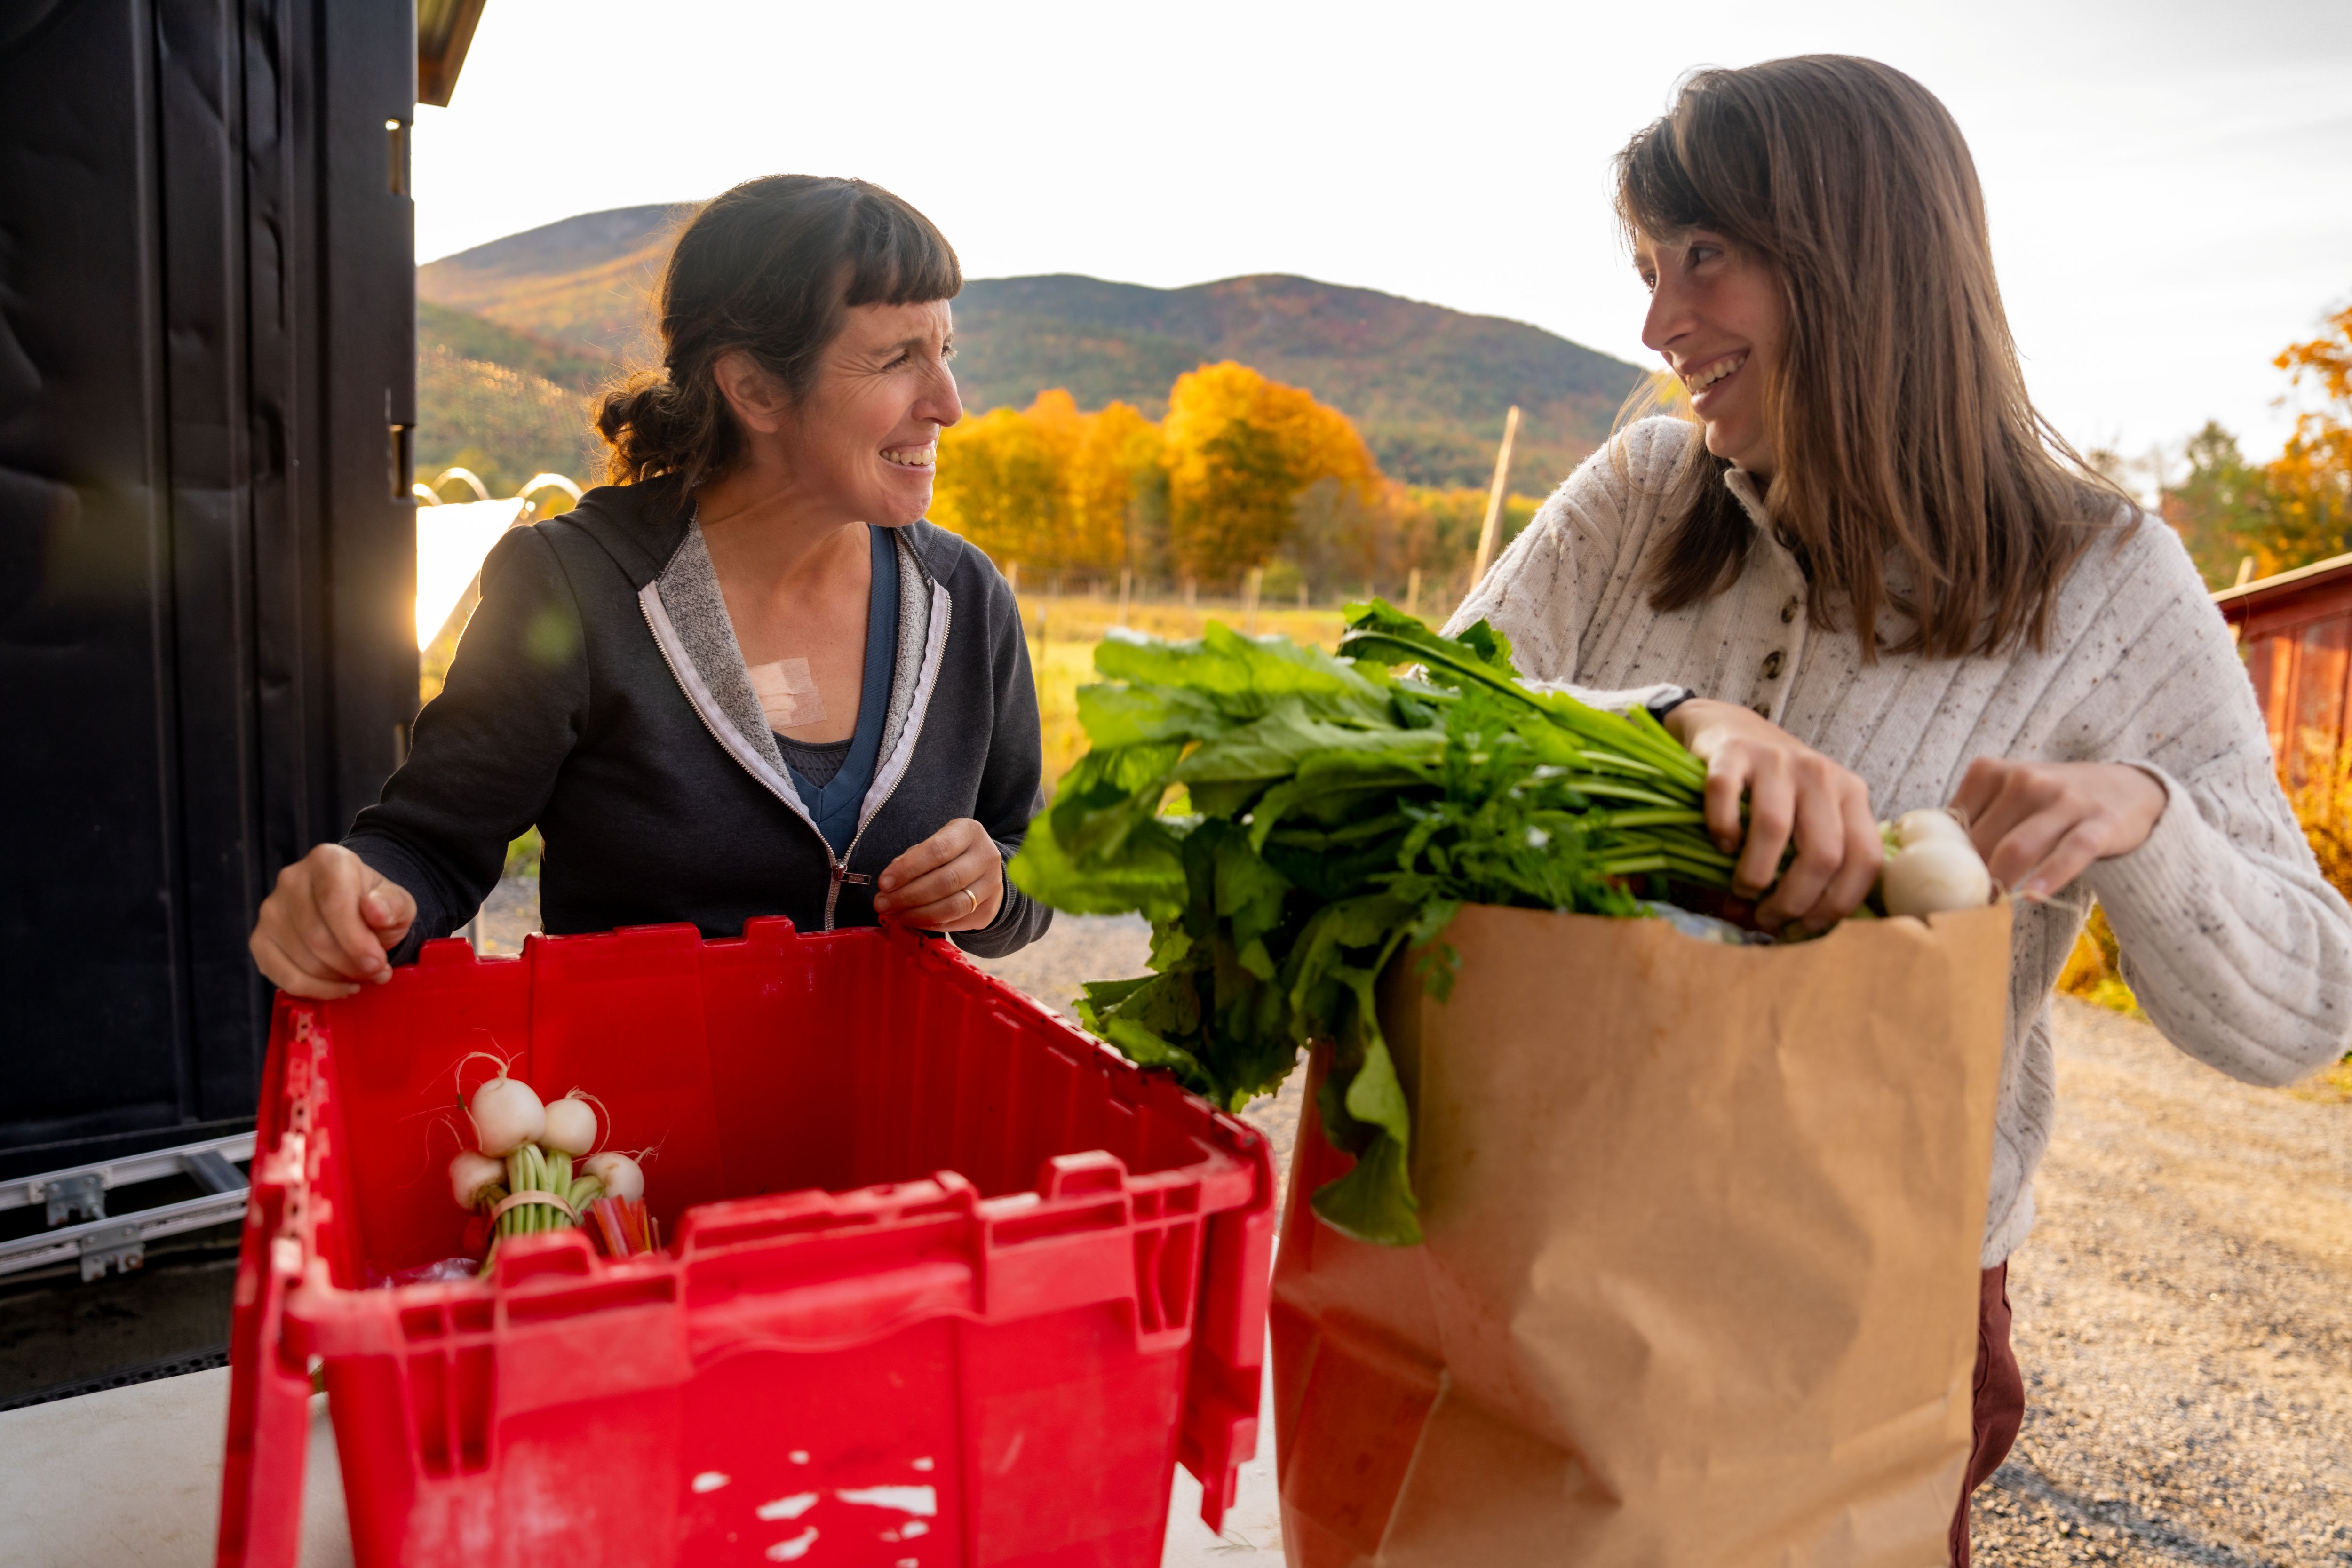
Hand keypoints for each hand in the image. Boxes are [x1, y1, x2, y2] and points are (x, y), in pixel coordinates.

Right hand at [248, 844, 416, 997]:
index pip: (334, 901)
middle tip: (377, 972)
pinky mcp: (260, 939)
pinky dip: (316, 989)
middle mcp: (292, 879)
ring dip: (338, 978)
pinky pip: (283, 976)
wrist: (354, 908)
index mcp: (328, 860)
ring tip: (363, 975)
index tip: (378, 962)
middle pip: (317, 935)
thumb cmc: (376, 905)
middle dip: (352, 964)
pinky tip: (340, 987)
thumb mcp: (397, 902)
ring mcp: (271, 910)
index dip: (356, 939)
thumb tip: (376, 911)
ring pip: (302, 959)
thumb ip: (393, 906)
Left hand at [873, 817, 1004, 931]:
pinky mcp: (988, 910)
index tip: (883, 883)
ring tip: (893, 915)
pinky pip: (955, 921)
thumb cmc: (950, 855)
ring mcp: (991, 886)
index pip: (938, 850)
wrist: (985, 871)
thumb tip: (890, 884)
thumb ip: (913, 858)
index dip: (908, 868)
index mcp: (969, 832)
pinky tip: (910, 921)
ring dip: (917, 914)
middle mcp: (986, 857)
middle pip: (945, 881)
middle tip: (882, 904)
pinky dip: (929, 923)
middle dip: (908, 895)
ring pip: (952, 906)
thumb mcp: (935, 843)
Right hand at [1665, 698, 1881, 932]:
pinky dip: (1722, 828)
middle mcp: (1821, 774)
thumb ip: (1806, 867)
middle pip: (1824, 853)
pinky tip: (1721, 842)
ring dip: (1755, 874)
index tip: (1807, 926)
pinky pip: (1726, 796)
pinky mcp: (1732, 751)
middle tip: (1769, 916)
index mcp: (1851, 794)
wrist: (1729, 727)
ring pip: (1775, 829)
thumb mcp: (1805, 820)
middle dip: (1795, 900)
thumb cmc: (1772, 789)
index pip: (1866, 860)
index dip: (1838, 904)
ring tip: (1743, 888)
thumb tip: (1785, 930)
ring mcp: (1777, 759)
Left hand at [1950, 759, 2166, 899]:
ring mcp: (2063, 800)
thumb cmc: (2050, 801)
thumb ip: (1972, 819)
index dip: (1943, 859)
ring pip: (2017, 848)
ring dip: (1999, 882)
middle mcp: (2025, 780)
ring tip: (1989, 908)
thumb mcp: (2007, 795)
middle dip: (1969, 878)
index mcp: (1991, 772)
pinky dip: (2048, 876)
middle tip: (1963, 908)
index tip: (1938, 886)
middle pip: (1982, 840)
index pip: (1954, 823)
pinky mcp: (2098, 823)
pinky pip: (2070, 853)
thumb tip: (1925, 859)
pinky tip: (2031, 898)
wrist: (2127, 788)